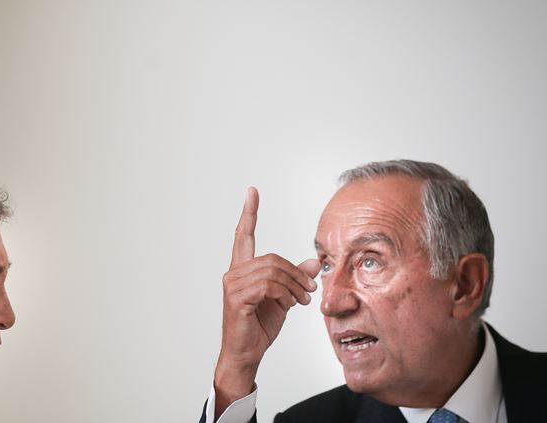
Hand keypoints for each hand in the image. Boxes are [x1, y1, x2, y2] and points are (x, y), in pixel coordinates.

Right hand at [213, 187, 320, 418]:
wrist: (246, 354)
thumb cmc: (259, 327)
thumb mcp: (284, 298)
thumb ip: (295, 279)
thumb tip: (313, 263)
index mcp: (242, 270)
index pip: (243, 236)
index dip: (249, 213)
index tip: (252, 192)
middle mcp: (234, 274)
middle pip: (272, 258)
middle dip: (296, 273)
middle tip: (309, 289)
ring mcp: (233, 285)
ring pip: (273, 271)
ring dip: (294, 285)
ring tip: (302, 300)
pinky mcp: (237, 298)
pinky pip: (268, 285)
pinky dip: (285, 293)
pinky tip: (291, 304)